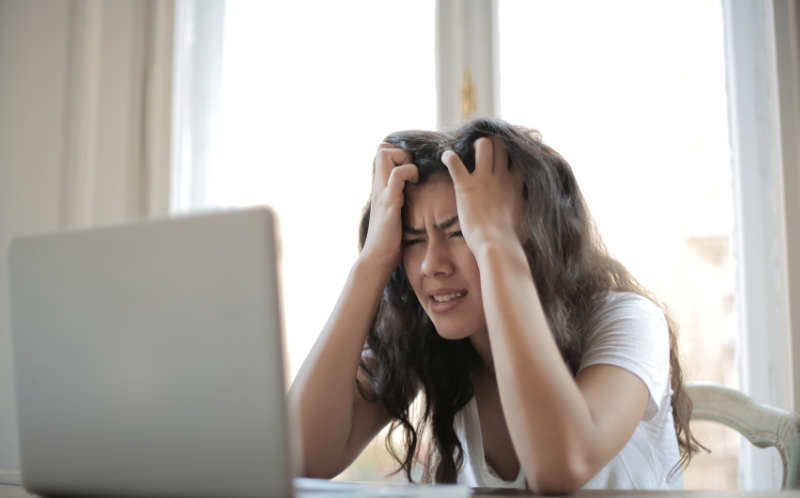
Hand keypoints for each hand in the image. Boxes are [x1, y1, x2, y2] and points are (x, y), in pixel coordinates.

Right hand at [359, 143, 418, 272]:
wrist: (378, 258)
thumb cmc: (390, 239)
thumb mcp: (395, 212)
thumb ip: (400, 198)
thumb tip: (415, 193)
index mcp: (381, 187)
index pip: (383, 151)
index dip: (399, 153)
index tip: (412, 169)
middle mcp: (379, 186)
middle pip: (382, 148)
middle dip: (401, 152)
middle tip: (413, 171)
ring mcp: (383, 192)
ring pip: (386, 154)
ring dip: (404, 160)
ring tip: (413, 178)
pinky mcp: (389, 202)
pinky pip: (396, 176)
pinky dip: (408, 173)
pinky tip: (414, 185)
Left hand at [441, 137, 524, 253]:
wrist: (497, 245)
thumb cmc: (512, 239)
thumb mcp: (527, 221)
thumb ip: (526, 211)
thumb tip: (530, 216)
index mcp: (515, 185)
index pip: (518, 158)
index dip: (512, 154)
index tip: (505, 157)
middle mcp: (501, 177)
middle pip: (501, 145)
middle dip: (493, 143)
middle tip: (483, 151)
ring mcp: (484, 179)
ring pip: (483, 145)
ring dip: (474, 145)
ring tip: (468, 152)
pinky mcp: (466, 186)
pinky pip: (454, 161)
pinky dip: (448, 156)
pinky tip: (446, 157)